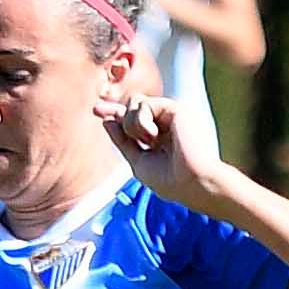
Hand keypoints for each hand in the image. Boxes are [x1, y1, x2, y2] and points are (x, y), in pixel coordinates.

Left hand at [101, 89, 214, 205]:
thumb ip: (123, 141)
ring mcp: (170, 117)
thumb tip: (107, 121)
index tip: (97, 110)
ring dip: (132, 124)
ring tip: (147, 140)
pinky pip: (145, 105)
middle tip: (96, 108)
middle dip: (115, 109)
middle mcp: (164, 125)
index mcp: (158, 139)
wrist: (192, 183)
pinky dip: (142, 121)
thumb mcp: (138, 162)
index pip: (134, 122)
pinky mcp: (175, 109)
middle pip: (133, 107)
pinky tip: (153, 136)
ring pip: (135, 105)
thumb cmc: (169, 180)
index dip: (116, 115)